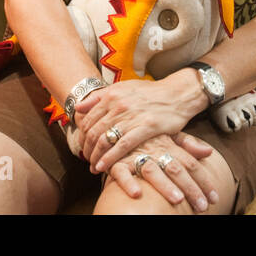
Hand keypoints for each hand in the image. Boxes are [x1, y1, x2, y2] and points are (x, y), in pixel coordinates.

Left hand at [75, 76, 200, 173]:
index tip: (82, 146)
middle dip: (87, 149)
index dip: (82, 136)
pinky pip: (123, 145)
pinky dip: (110, 158)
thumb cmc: (150, 93)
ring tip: (93, 167)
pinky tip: (103, 167)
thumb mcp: (123, 88)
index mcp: (111, 95)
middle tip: (86, 160)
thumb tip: (78, 107)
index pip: (88, 119)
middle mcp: (119, 105)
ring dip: (96, 157)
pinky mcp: (146, 127)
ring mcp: (132, 116)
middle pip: (94, 132)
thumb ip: (99, 97)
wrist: (177, 93)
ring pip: (105, 140)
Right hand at [107, 133, 218, 210]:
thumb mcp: (168, 133)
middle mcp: (154, 149)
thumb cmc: (146, 131)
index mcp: (168, 144)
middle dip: (190, 188)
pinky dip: (128, 182)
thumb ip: (188, 144)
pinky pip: (121, 172)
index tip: (214, 197)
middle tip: (202, 206)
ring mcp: (136, 154)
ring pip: (152, 170)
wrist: (118, 113)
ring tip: (177, 200)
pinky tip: (137, 193)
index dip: (203, 181)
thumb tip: (209, 152)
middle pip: (176, 169)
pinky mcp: (117, 160)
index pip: (190, 164)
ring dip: (164, 186)